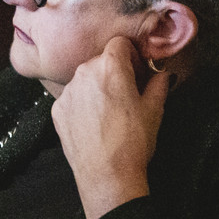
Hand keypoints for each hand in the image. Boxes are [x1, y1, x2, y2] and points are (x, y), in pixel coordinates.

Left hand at [52, 36, 170, 218]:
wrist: (106, 175)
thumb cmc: (133, 142)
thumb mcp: (154, 109)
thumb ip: (158, 83)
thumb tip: (161, 74)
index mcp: (110, 67)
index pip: (120, 43)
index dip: (131, 55)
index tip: (138, 70)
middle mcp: (84, 73)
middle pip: (101, 60)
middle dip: (115, 71)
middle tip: (128, 93)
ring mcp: (67, 91)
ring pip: (85, 78)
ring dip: (97, 87)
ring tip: (111, 112)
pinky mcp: (57, 109)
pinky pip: (73, 97)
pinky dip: (83, 103)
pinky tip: (95, 122)